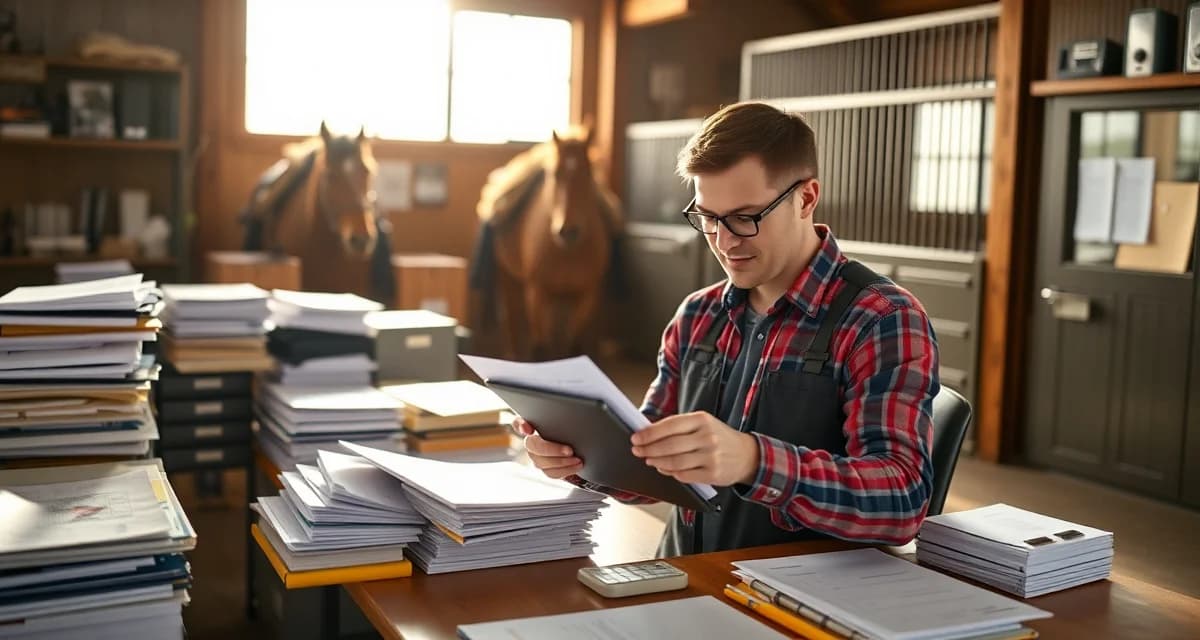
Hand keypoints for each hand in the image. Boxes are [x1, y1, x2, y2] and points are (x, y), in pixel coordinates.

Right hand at [514, 417, 582, 479]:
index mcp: (532, 427)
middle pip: (534, 447)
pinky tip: (576, 466)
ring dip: (562, 463)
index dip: (521, 425)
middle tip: (569, 450)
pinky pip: (552, 473)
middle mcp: (532, 443)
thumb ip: (556, 414)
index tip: (529, 429)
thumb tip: (551, 421)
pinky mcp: (547, 469)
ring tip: (577, 460)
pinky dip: (566, 471)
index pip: (518, 422)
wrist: (581, 448)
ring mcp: (538, 458)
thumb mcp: (564, 421)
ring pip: (543, 464)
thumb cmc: (570, 429)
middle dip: (552, 450)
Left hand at [630, 412, 759, 485]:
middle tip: (637, 451)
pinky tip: (664, 469)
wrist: (747, 455)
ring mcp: (710, 456)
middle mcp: (707, 436)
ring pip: (675, 461)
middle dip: (649, 449)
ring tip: (649, 460)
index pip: (670, 425)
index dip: (650, 433)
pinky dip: (670, 473)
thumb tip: (650, 433)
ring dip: (657, 462)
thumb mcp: (703, 424)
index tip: (636, 438)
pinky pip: (685, 475)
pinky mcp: (712, 474)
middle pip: (670, 445)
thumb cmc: (719, 438)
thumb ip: (680, 427)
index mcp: (702, 419)